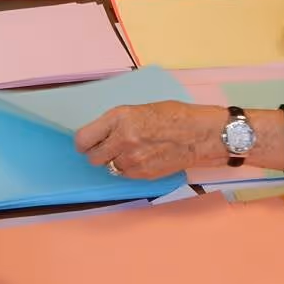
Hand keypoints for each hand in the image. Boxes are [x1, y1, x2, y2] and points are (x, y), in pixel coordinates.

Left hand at [75, 102, 227, 179]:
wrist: (200, 134)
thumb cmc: (175, 116)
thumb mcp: (141, 109)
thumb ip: (119, 122)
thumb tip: (101, 134)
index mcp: (120, 117)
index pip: (83, 138)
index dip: (83, 143)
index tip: (86, 143)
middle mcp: (122, 138)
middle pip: (93, 157)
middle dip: (99, 153)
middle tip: (109, 148)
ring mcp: (132, 159)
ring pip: (109, 168)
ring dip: (115, 161)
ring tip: (133, 150)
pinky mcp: (142, 174)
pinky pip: (125, 174)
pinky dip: (129, 168)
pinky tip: (144, 157)